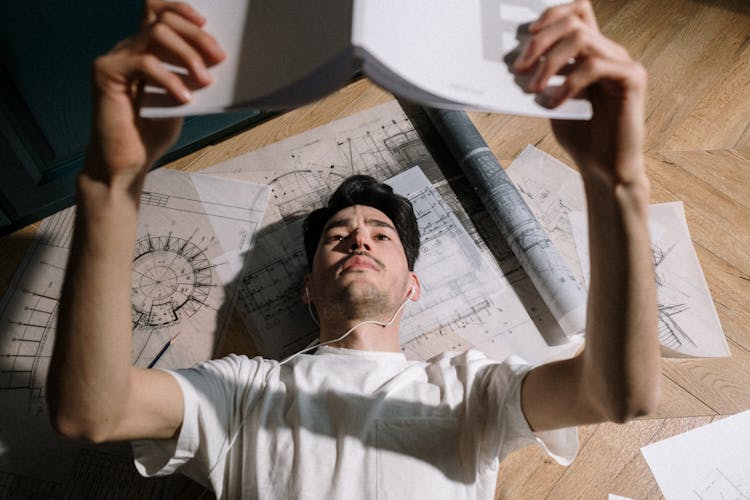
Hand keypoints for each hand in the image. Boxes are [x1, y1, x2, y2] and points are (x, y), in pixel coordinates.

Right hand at [85, 1, 224, 187]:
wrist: (126, 164)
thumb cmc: (151, 132)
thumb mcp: (182, 98)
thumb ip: (192, 75)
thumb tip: (220, 58)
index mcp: (144, 50)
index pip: (156, 9)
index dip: (180, 8)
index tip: (206, 24)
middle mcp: (127, 48)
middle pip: (163, 20)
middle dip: (196, 36)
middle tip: (219, 57)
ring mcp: (114, 58)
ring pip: (156, 34)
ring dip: (187, 55)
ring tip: (204, 80)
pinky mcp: (105, 73)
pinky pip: (144, 63)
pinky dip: (170, 79)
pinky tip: (184, 98)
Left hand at [513, 0, 646, 185]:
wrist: (604, 167)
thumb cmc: (579, 134)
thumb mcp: (550, 99)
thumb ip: (541, 77)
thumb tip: (513, 60)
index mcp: (591, 52)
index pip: (577, 11)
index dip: (551, 14)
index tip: (527, 35)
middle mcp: (609, 52)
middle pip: (574, 20)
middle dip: (540, 42)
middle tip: (519, 69)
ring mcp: (622, 63)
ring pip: (582, 38)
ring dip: (549, 62)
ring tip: (534, 89)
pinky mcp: (633, 79)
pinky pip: (594, 66)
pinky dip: (568, 83)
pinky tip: (556, 104)